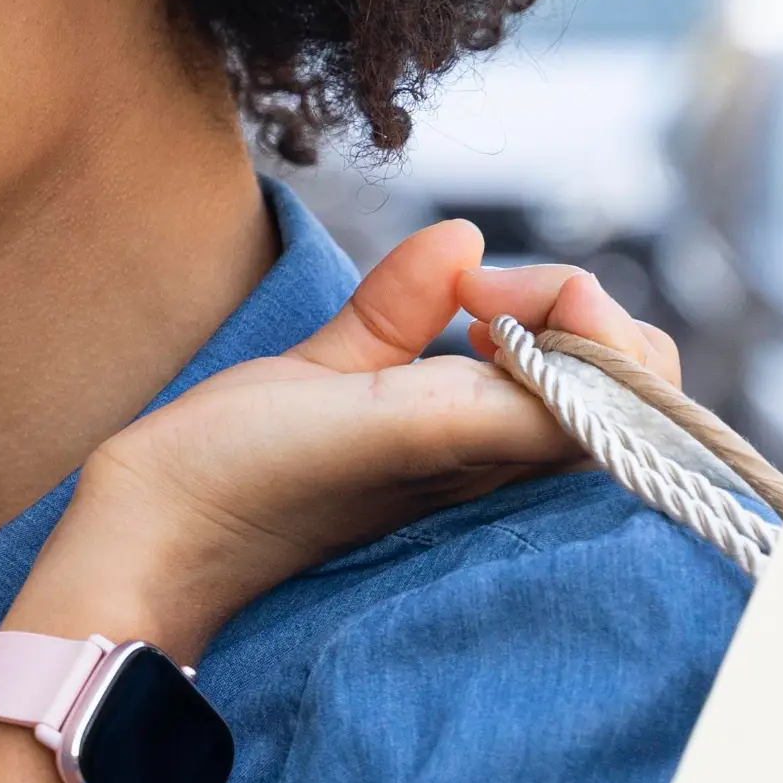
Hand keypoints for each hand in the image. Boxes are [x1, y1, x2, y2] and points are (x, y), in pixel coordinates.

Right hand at [14, 221, 680, 659]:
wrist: (149, 540)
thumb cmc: (244, 484)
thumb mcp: (364, 411)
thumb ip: (445, 341)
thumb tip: (468, 243)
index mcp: (503, 464)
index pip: (633, 388)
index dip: (584, 319)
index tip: (489, 300)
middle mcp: (495, 461)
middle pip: (614, 370)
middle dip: (566, 306)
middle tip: (479, 293)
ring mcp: (458, 448)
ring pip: (564, 362)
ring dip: (530, 309)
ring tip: (463, 297)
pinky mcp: (412, 428)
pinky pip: (499, 367)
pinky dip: (492, 319)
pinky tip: (448, 308)